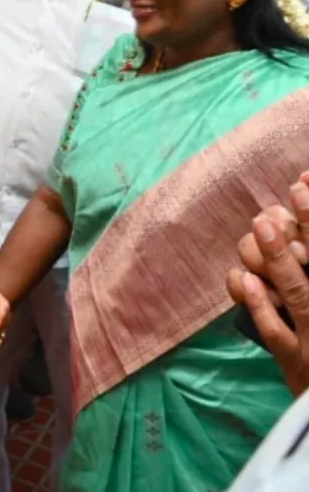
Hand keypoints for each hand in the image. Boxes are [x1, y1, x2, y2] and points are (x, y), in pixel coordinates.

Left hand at [229, 177, 308, 395]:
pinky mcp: (294, 361)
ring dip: (280, 258)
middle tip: (293, 194)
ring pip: (298, 294)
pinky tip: (242, 278)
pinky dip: (259, 304)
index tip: (307, 183)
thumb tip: (291, 222)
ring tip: (263, 224)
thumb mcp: (307, 309)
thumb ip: (302, 263)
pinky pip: (274, 331)